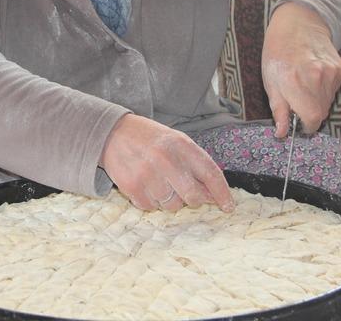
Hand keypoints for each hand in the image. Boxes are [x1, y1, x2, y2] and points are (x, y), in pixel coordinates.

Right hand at [100, 114, 233, 212]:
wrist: (111, 132)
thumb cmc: (149, 139)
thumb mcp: (175, 142)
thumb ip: (195, 164)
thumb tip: (212, 194)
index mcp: (181, 144)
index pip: (210, 173)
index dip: (222, 193)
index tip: (229, 206)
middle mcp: (166, 159)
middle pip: (193, 196)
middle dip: (193, 199)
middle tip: (183, 190)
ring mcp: (148, 174)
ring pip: (172, 205)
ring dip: (168, 198)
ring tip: (157, 180)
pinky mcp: (132, 186)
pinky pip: (151, 207)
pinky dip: (150, 201)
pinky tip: (144, 184)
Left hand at [261, 1, 340, 136]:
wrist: (298, 25)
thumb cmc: (278, 53)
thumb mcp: (270, 81)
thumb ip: (278, 109)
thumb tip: (282, 133)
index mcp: (294, 80)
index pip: (311, 118)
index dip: (304, 126)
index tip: (297, 123)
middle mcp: (316, 76)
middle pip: (320, 113)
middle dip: (308, 113)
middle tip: (296, 100)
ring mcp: (331, 72)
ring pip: (327, 103)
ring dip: (316, 102)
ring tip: (303, 85)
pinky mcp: (340, 70)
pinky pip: (333, 92)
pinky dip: (323, 91)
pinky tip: (313, 78)